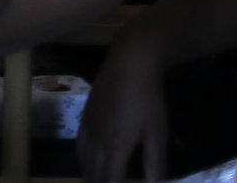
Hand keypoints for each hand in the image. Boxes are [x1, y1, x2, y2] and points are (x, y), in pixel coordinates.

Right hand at [79, 40, 169, 181]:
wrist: (128, 64)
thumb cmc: (147, 99)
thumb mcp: (157, 132)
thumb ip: (155, 161)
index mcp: (115, 146)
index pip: (110, 179)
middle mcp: (97, 140)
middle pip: (94, 172)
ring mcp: (89, 126)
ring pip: (84, 159)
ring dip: (89, 175)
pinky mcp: (85, 115)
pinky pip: (79, 144)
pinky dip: (81, 159)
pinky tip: (86, 160)